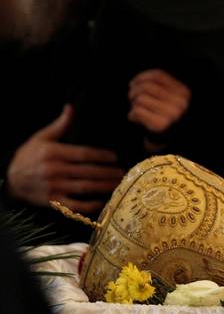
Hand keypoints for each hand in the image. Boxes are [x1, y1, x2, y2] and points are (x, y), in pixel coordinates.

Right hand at [6, 105, 123, 212]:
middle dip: (108, 172)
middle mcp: (54, 170)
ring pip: (85, 187)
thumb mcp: (41, 138)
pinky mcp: (53, 202)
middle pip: (88, 172)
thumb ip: (60, 124)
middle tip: (123, 172)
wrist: (11, 178)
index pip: (83, 154)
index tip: (115, 157)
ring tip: (120, 184)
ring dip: (105, 187)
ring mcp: (54, 187)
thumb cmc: (29, 155)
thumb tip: (71, 107)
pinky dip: (90, 205)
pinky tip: (103, 202)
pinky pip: (75, 205)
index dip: (101, 156)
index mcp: (53, 153)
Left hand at [128, 69, 190, 134]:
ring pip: (140, 98)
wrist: (169, 141)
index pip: (158, 75)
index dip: (142, 77)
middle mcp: (180, 103)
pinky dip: (132, 115)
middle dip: (134, 91)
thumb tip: (138, 80)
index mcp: (183, 92)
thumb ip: (159, 86)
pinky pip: (137, 111)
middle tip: (132, 99)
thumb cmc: (164, 115)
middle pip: (147, 86)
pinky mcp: (160, 125)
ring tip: (136, 111)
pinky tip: (136, 119)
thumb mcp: (168, 97)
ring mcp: (171, 114)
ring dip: (133, 104)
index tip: (133, 83)